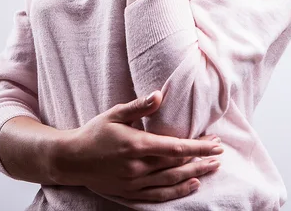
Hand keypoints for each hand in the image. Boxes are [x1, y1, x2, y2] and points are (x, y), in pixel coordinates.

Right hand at [49, 90, 222, 202]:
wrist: (71, 159)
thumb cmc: (94, 132)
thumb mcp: (115, 114)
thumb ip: (138, 106)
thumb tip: (159, 95)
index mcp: (137, 145)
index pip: (176, 148)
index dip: (198, 147)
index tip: (215, 143)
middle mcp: (138, 167)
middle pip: (178, 166)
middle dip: (201, 158)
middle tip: (219, 152)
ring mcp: (135, 183)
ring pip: (172, 182)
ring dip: (195, 175)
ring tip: (213, 168)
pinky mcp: (130, 193)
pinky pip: (159, 196)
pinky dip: (178, 192)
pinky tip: (192, 185)